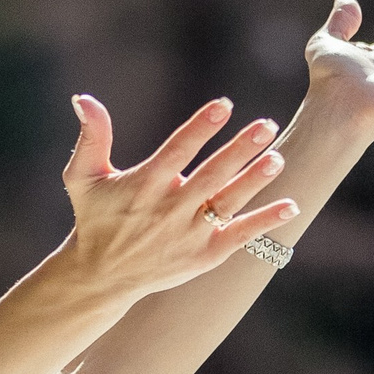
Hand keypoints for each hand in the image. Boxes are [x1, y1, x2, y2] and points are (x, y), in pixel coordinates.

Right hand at [59, 95, 300, 300]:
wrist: (101, 276)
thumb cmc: (94, 218)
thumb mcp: (81, 177)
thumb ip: (91, 137)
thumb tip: (83, 98)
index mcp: (145, 185)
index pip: (178, 151)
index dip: (200, 128)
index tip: (224, 106)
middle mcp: (170, 209)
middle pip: (211, 175)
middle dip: (240, 149)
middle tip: (266, 125)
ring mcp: (190, 234)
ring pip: (228, 203)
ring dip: (254, 181)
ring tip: (278, 158)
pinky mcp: (205, 256)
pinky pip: (240, 236)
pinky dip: (265, 222)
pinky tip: (291, 206)